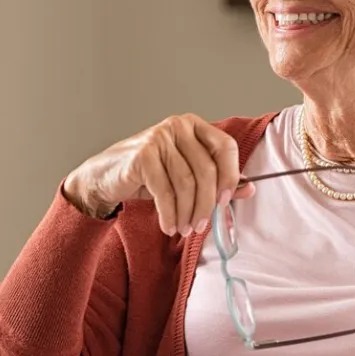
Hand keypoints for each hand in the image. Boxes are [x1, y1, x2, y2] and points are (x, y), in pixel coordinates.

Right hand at [63, 114, 254, 234]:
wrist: (105, 177)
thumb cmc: (149, 175)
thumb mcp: (186, 176)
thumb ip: (217, 180)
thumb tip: (249, 188)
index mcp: (194, 126)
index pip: (226, 147)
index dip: (231, 175)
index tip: (226, 201)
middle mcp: (178, 126)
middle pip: (207, 170)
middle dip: (207, 204)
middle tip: (202, 226)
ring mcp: (159, 138)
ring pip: (187, 183)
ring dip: (188, 213)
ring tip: (184, 229)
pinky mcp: (142, 155)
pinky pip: (165, 192)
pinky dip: (170, 214)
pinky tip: (169, 225)